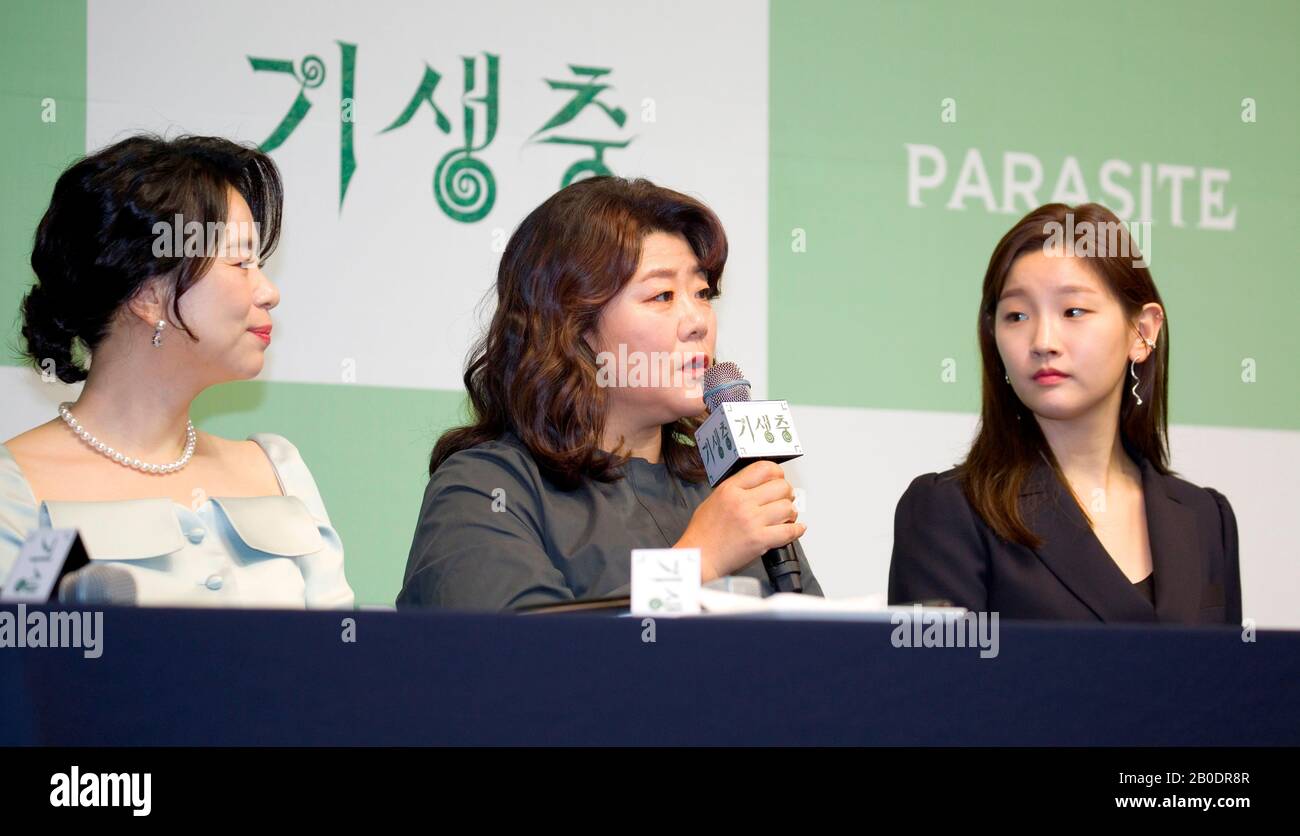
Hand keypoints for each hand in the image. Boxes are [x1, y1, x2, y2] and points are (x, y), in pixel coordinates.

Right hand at [675, 460, 804, 582]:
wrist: (699, 557)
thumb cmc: (703, 533)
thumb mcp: (714, 499)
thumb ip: (736, 489)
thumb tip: (759, 484)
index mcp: (730, 489)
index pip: (764, 469)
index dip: (777, 472)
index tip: (779, 479)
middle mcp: (742, 502)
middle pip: (781, 486)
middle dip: (787, 493)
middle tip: (785, 499)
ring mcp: (752, 521)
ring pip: (787, 508)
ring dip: (791, 512)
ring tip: (786, 516)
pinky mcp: (759, 540)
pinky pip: (789, 531)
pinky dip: (797, 530)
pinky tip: (796, 529)